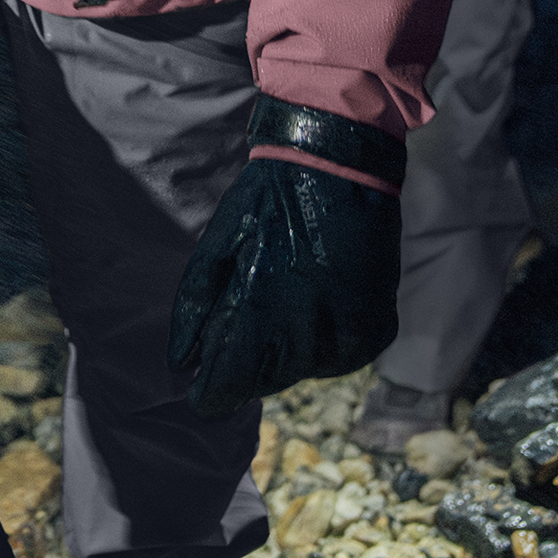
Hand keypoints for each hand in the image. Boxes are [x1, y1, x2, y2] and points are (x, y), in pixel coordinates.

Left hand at [168, 97, 404, 418]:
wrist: (340, 163)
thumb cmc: (268, 199)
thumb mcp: (219, 240)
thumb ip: (195, 306)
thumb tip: (180, 364)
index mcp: (263, 309)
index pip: (230, 386)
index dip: (210, 394)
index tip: (200, 389)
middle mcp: (309, 333)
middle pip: (264, 383)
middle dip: (246, 362)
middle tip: (246, 310)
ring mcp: (348, 335)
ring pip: (302, 372)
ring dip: (285, 350)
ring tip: (285, 292)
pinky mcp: (377, 331)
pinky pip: (338, 357)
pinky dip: (321, 340)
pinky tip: (316, 297)